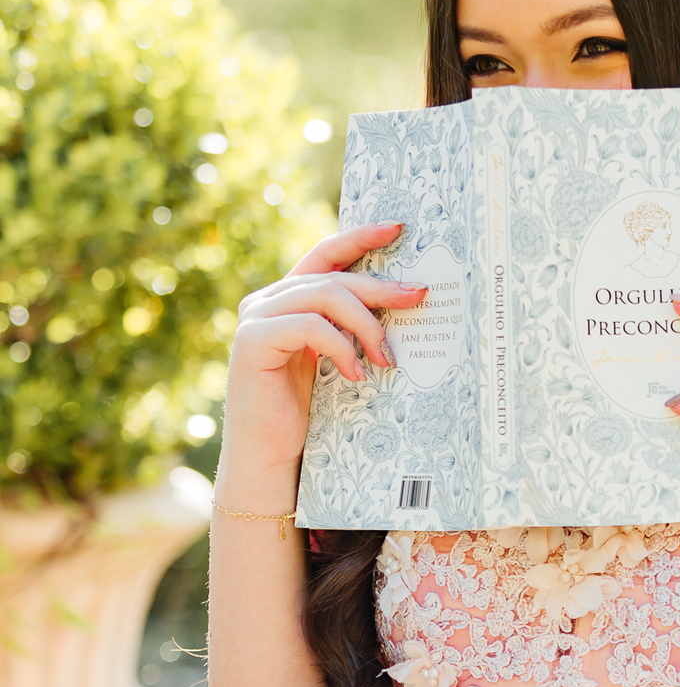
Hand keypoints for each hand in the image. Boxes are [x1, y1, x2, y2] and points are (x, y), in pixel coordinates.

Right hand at [220, 222, 426, 485]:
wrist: (268, 458)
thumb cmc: (306, 415)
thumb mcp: (334, 362)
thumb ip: (350, 330)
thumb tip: (406, 302)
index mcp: (288, 300)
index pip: (326, 255)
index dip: (360, 237)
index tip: (397, 228)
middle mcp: (267, 301)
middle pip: (334, 277)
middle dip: (381, 287)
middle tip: (418, 297)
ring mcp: (256, 318)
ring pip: (325, 296)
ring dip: (366, 324)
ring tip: (388, 358)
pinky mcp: (253, 341)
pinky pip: (309, 326)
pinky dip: (340, 347)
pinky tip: (356, 374)